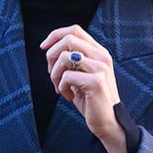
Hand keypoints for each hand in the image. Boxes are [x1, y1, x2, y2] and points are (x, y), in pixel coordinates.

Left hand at [41, 24, 126, 152]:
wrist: (107, 122)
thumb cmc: (91, 99)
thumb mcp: (80, 74)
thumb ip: (71, 60)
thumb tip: (49, 48)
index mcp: (99, 52)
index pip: (75, 30)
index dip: (55, 35)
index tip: (44, 47)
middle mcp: (102, 56)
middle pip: (68, 39)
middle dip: (51, 55)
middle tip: (51, 73)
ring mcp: (100, 68)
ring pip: (64, 57)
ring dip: (54, 74)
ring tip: (60, 87)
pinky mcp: (96, 81)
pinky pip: (67, 76)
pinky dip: (61, 86)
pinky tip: (68, 96)